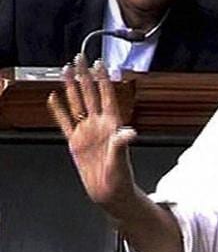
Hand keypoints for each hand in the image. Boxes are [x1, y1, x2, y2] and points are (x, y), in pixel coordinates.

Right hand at [48, 55, 136, 211]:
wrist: (110, 193)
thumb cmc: (120, 178)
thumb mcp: (121, 160)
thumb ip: (122, 144)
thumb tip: (129, 132)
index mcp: (112, 125)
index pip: (107, 96)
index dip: (103, 79)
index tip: (100, 63)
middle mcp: (99, 125)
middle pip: (90, 94)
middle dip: (85, 76)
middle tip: (79, 58)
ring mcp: (87, 132)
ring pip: (76, 104)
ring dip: (71, 87)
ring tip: (66, 71)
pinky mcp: (76, 142)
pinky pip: (65, 122)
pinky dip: (59, 110)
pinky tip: (54, 97)